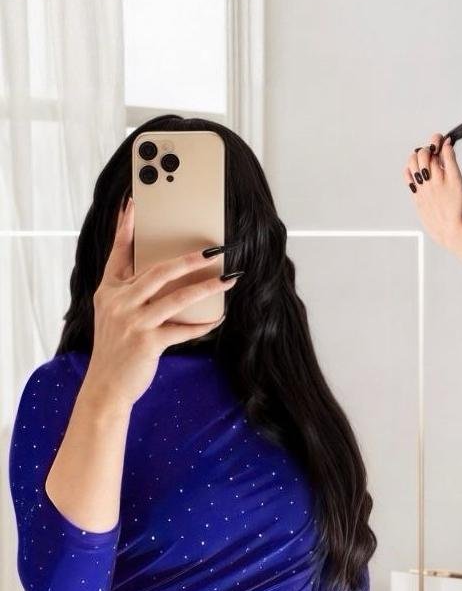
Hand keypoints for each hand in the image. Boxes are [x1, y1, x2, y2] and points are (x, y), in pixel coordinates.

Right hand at [86, 196, 239, 409]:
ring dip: (207, 288)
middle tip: (214, 250)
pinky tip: (218, 318)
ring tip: (228, 279)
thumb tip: (167, 277)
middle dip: (189, 259)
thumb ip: (132, 294)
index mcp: (108, 291)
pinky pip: (183, 329)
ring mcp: (133, 321)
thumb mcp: (114, 315)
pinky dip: (203, 324)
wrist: (106, 386)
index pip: (118, 252)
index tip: (133, 204)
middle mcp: (119, 302)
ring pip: (176, 297)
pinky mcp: (147, 342)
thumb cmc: (115, 349)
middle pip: (158, 271)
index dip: (126, 227)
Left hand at [403, 132, 461, 249]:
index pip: (439, 150)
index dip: (438, 140)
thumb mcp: (459, 182)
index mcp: (445, 176)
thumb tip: (447, 144)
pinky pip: (407, 176)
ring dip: (418, 155)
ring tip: (425, 159)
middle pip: (425, 154)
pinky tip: (415, 169)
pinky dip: (410, 168)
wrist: (449, 228)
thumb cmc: (456, 206)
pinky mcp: (415, 196)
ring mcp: (422, 188)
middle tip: (434, 149)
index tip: (442, 138)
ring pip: (414, 162)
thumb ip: (452, 161)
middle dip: (429, 147)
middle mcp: (432, 181)